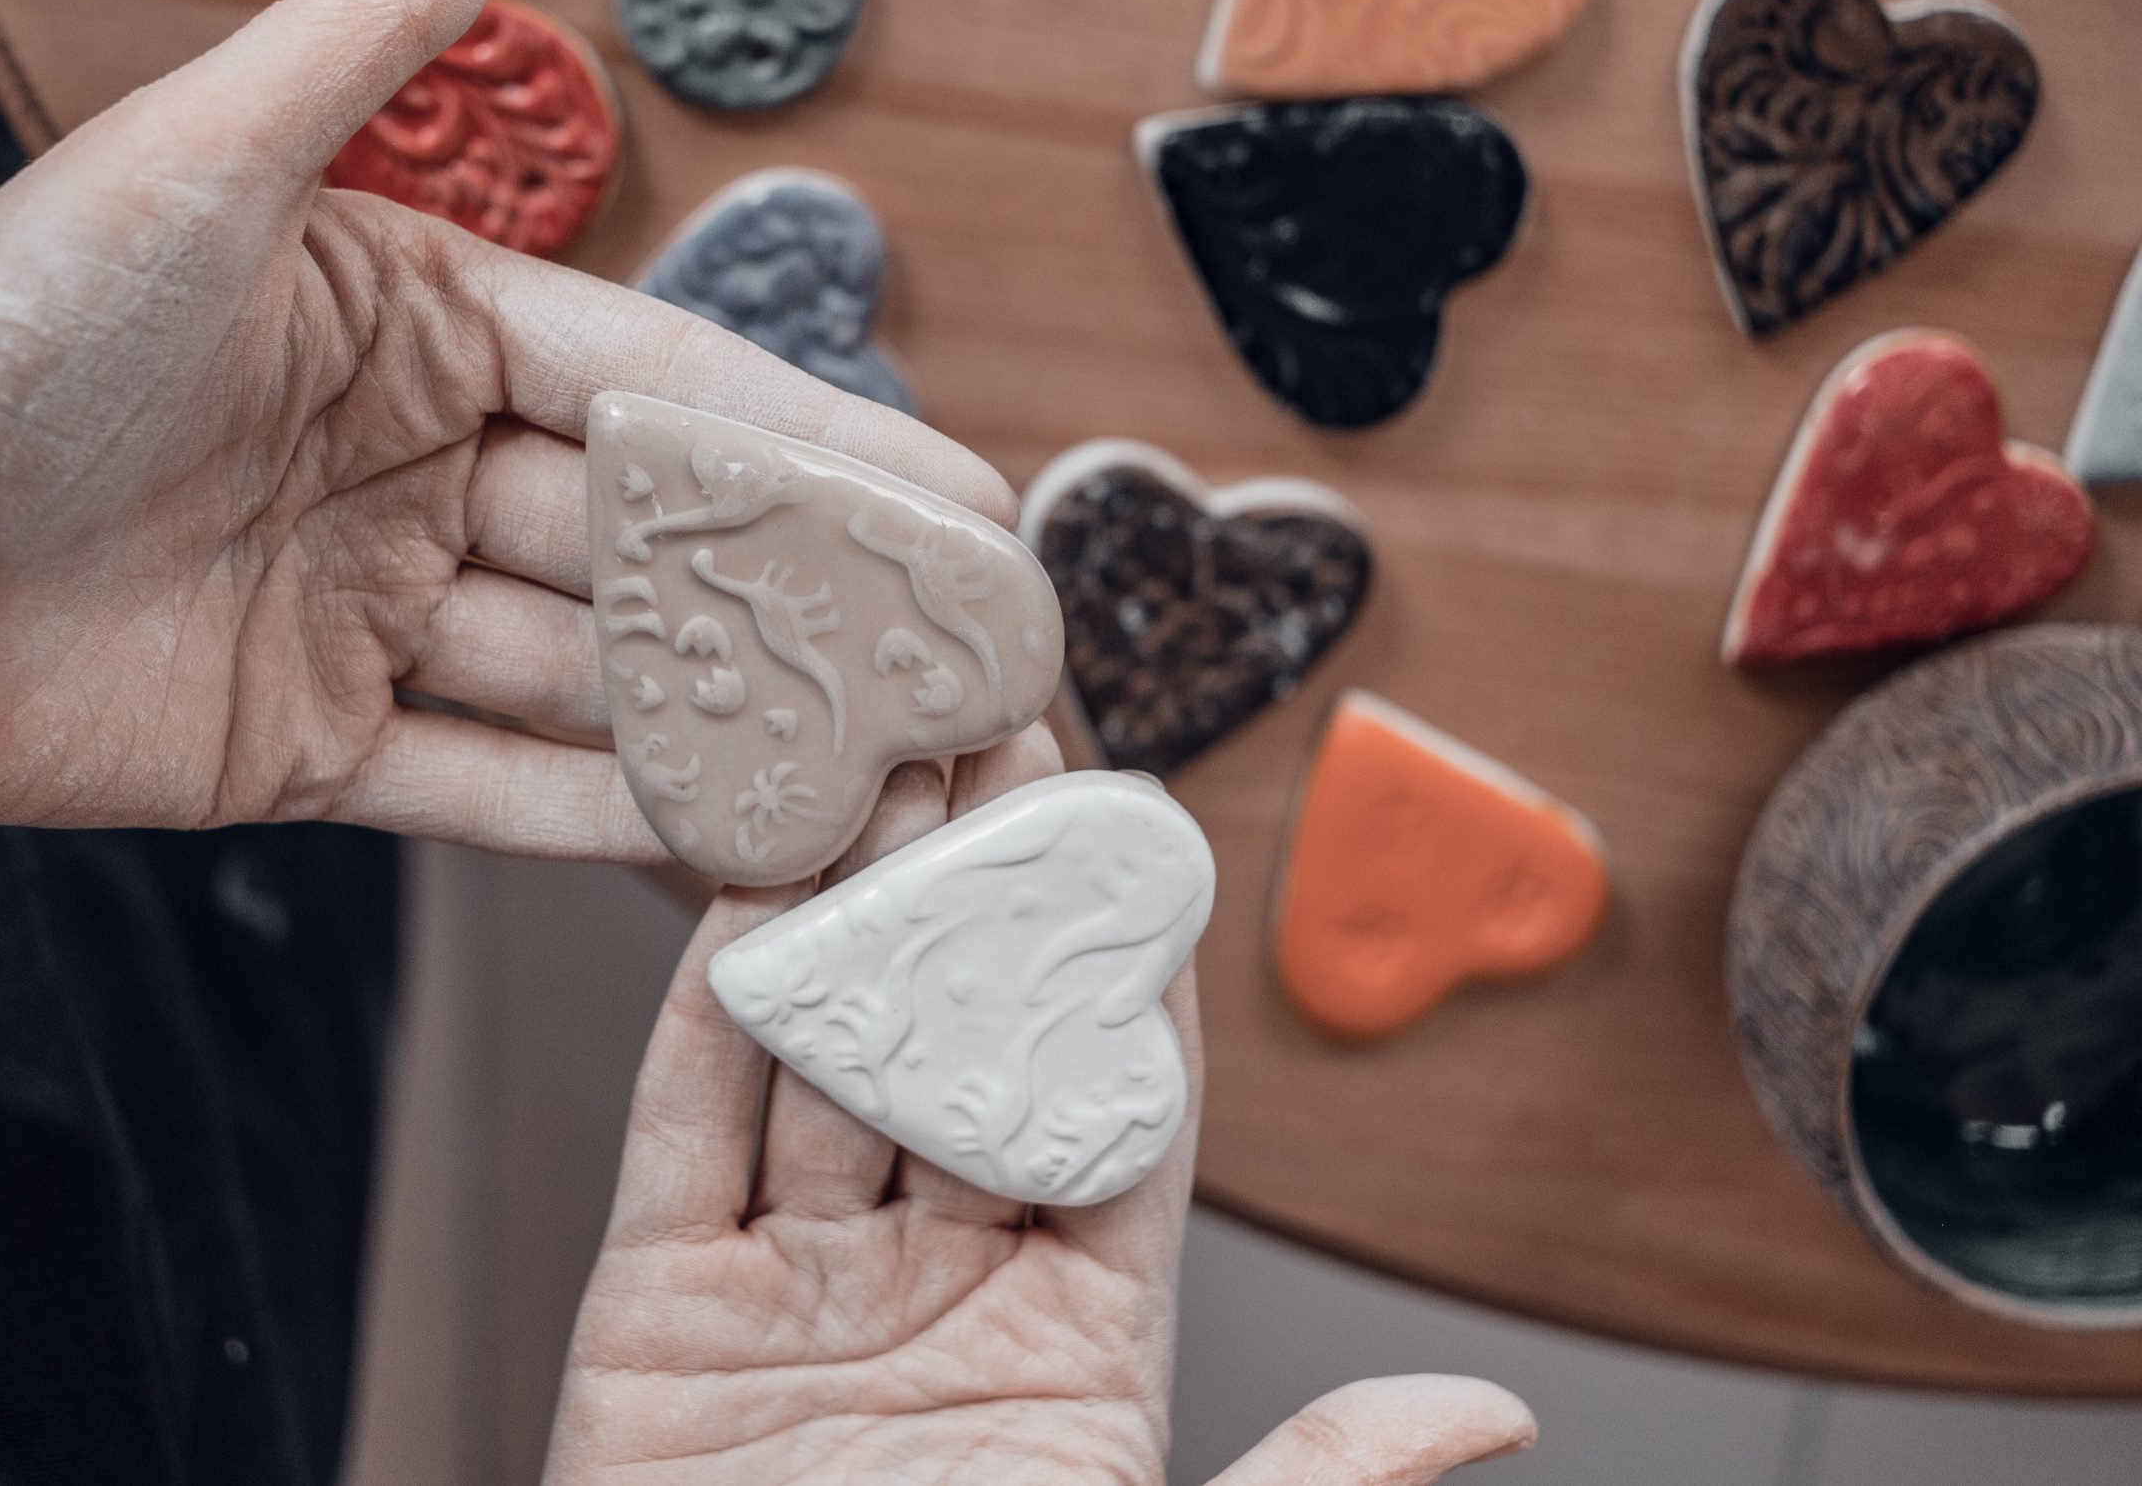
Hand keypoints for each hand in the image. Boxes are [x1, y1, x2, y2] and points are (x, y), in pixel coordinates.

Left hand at [0, 0, 1006, 848]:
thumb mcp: (203, 158)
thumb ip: (373, 28)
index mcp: (416, 325)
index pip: (662, 384)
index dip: (813, 444)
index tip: (955, 500)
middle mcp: (412, 467)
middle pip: (652, 541)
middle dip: (806, 598)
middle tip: (971, 655)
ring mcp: (372, 615)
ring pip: (594, 676)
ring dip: (734, 723)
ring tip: (895, 772)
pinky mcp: (318, 751)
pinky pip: (497, 787)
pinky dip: (610, 822)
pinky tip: (737, 852)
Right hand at [545, 726, 1534, 1483]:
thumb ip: (1318, 1480)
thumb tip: (1489, 1413)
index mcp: (1079, 1337)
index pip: (1115, 1109)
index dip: (1121, 963)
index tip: (1133, 830)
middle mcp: (936, 1289)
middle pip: (963, 1051)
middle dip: (976, 893)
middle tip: (987, 737)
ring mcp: (794, 1292)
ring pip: (829, 1060)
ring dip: (849, 912)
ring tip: (876, 766)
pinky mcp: (660, 1313)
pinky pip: (692, 1133)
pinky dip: (713, 1013)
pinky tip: (750, 897)